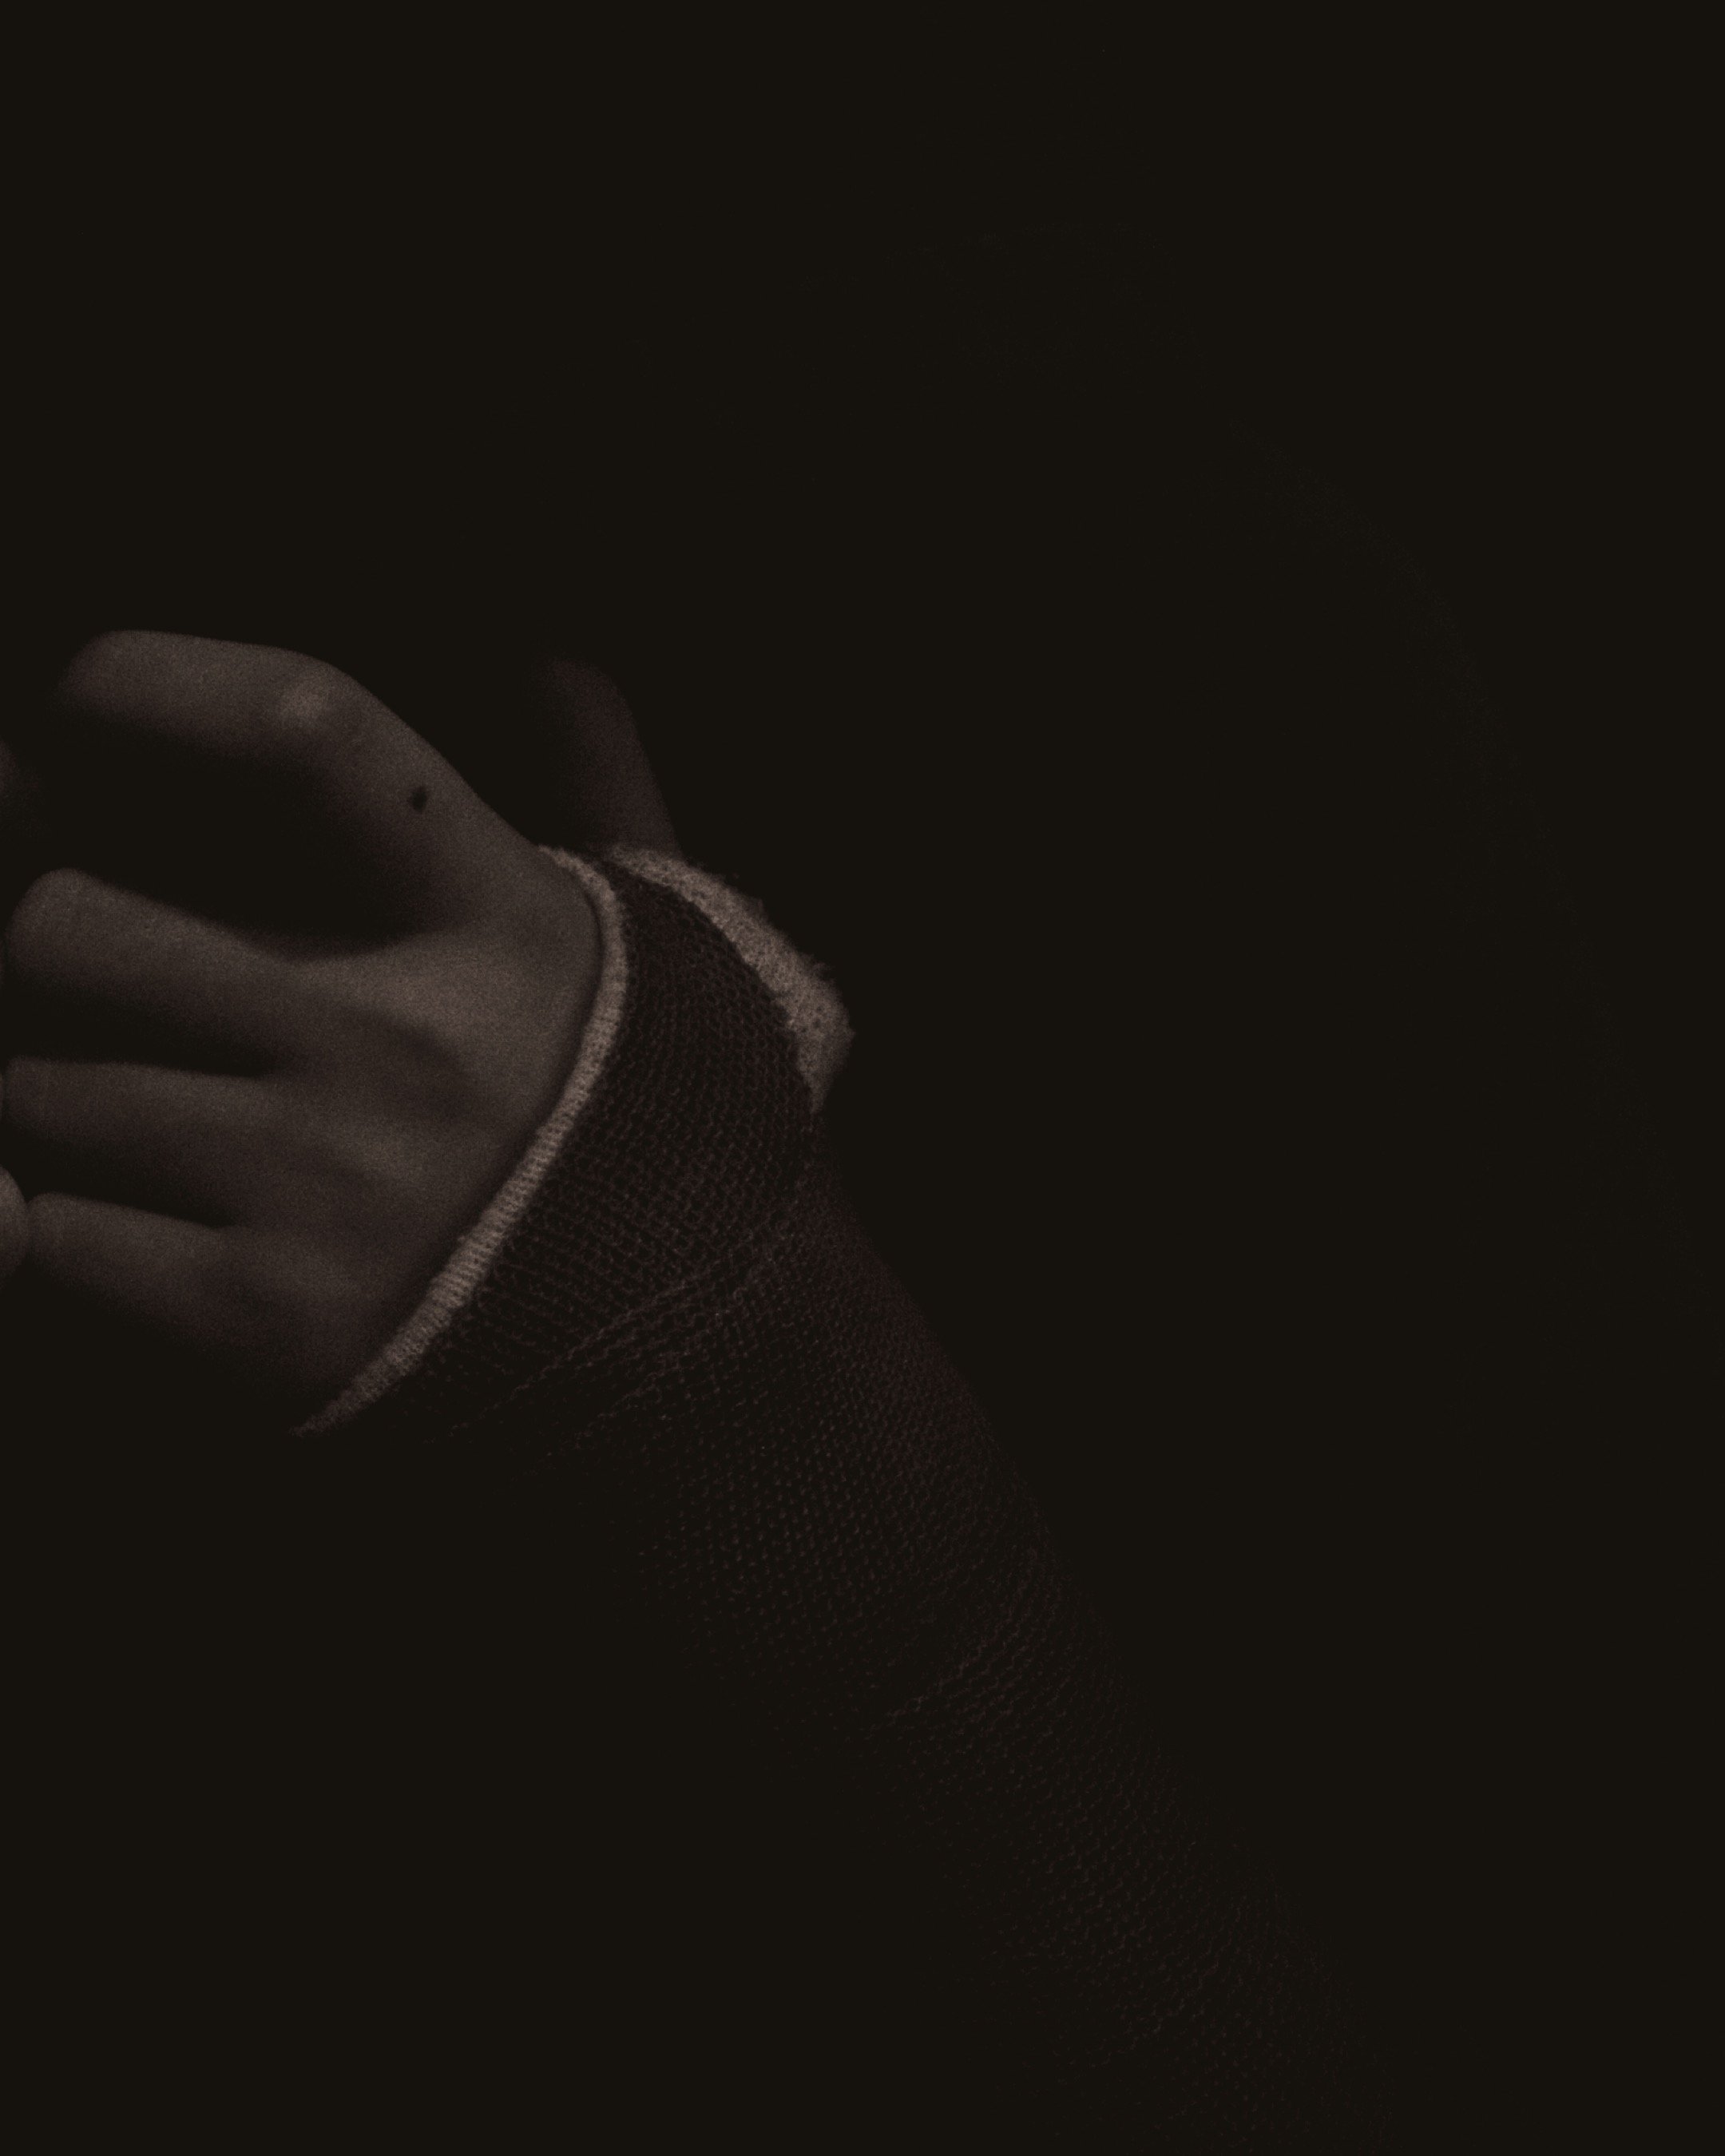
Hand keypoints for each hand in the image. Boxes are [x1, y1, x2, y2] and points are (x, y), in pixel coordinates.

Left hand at [0, 633, 666, 1415]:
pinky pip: (46, 1239)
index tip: (79, 704)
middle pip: (71, 921)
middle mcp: (405, 1038)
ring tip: (138, 1119)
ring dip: (48, 1099)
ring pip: (32, 1088)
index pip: (303, 734)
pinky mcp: (267, 1323)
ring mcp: (333, 1186)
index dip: (151, 690)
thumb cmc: (621, 1115)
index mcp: (493, 917)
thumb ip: (599, 790)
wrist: (686, 1341)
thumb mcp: (642, 944)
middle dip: (50, 951)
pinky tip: (141, 1229)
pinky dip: (60, 1233)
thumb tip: (554, 662)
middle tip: (95, 980)